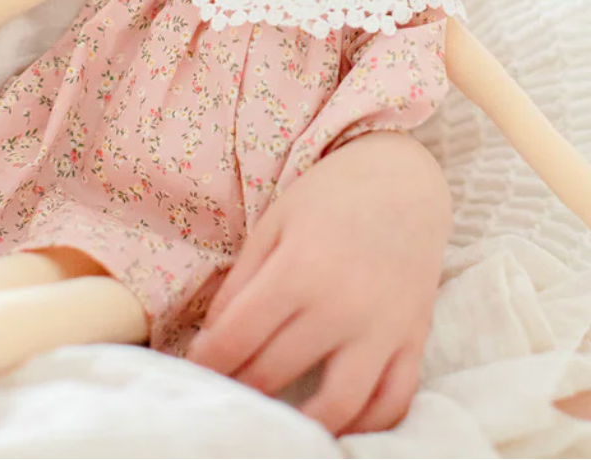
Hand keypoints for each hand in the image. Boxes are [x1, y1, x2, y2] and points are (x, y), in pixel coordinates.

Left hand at [187, 132, 450, 435]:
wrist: (401, 180)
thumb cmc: (328, 197)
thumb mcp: (273, 226)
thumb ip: (241, 283)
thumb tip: (213, 338)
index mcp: (298, 271)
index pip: (237, 338)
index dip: (207, 360)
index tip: (193, 367)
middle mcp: (341, 308)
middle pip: (274, 373)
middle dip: (237, 387)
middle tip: (220, 390)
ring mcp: (382, 331)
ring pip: (336, 407)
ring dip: (298, 425)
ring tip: (272, 422)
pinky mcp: (413, 342)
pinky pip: (392, 404)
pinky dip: (364, 425)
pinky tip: (334, 424)